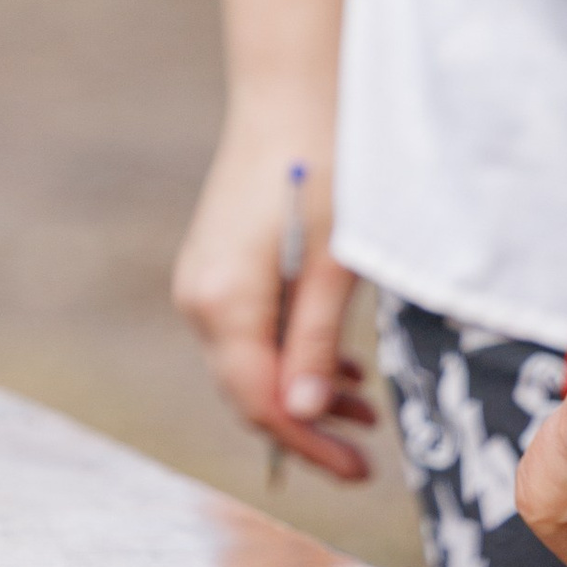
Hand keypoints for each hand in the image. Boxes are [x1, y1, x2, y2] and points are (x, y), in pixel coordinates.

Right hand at [171, 117, 374, 481]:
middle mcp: (199, 295)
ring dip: (301, 390)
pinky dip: (289, 354)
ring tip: (363, 404)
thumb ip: (314, 342)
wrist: (291, 94)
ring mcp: (202, 278)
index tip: (358, 471)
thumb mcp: (335, 264)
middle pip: (247, 388)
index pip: (259, 401)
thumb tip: (301, 417)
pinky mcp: (217, 263)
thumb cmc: (325, 171)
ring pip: (248, 361)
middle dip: (305, 425)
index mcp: (222, 300)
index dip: (307, 445)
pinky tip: (337, 364)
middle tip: (367, 447)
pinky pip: (247, 330)